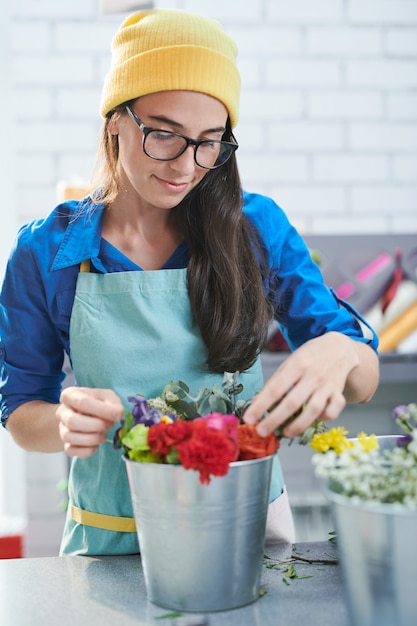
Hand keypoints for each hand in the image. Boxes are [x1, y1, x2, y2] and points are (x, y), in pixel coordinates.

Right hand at [57, 386, 123, 457]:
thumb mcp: (106, 396)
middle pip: (73, 421)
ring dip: (92, 439)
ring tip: (103, 434)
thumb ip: (113, 402)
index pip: (83, 402)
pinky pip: (71, 451)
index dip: (101, 410)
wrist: (85, 414)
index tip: (118, 414)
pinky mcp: (65, 444)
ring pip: (70, 437)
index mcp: (70, 395)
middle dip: (95, 426)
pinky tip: (96, 444)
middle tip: (109, 425)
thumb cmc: (96, 403)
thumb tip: (118, 413)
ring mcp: (62, 429)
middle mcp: (62, 412)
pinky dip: (87, 450)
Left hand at [243, 333, 357, 437]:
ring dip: (298, 425)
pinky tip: (314, 419)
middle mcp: (312, 376)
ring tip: (285, 433)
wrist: (339, 347)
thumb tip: (258, 402)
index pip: (275, 388)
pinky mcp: (338, 393)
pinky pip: (334, 410)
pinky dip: (325, 418)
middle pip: (292, 402)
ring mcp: (327, 385)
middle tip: (261, 432)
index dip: (261, 405)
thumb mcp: (290, 362)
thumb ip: (277, 381)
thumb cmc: (309, 356)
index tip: (249, 418)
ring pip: (313, 410)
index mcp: (296, 365)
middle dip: (275, 420)